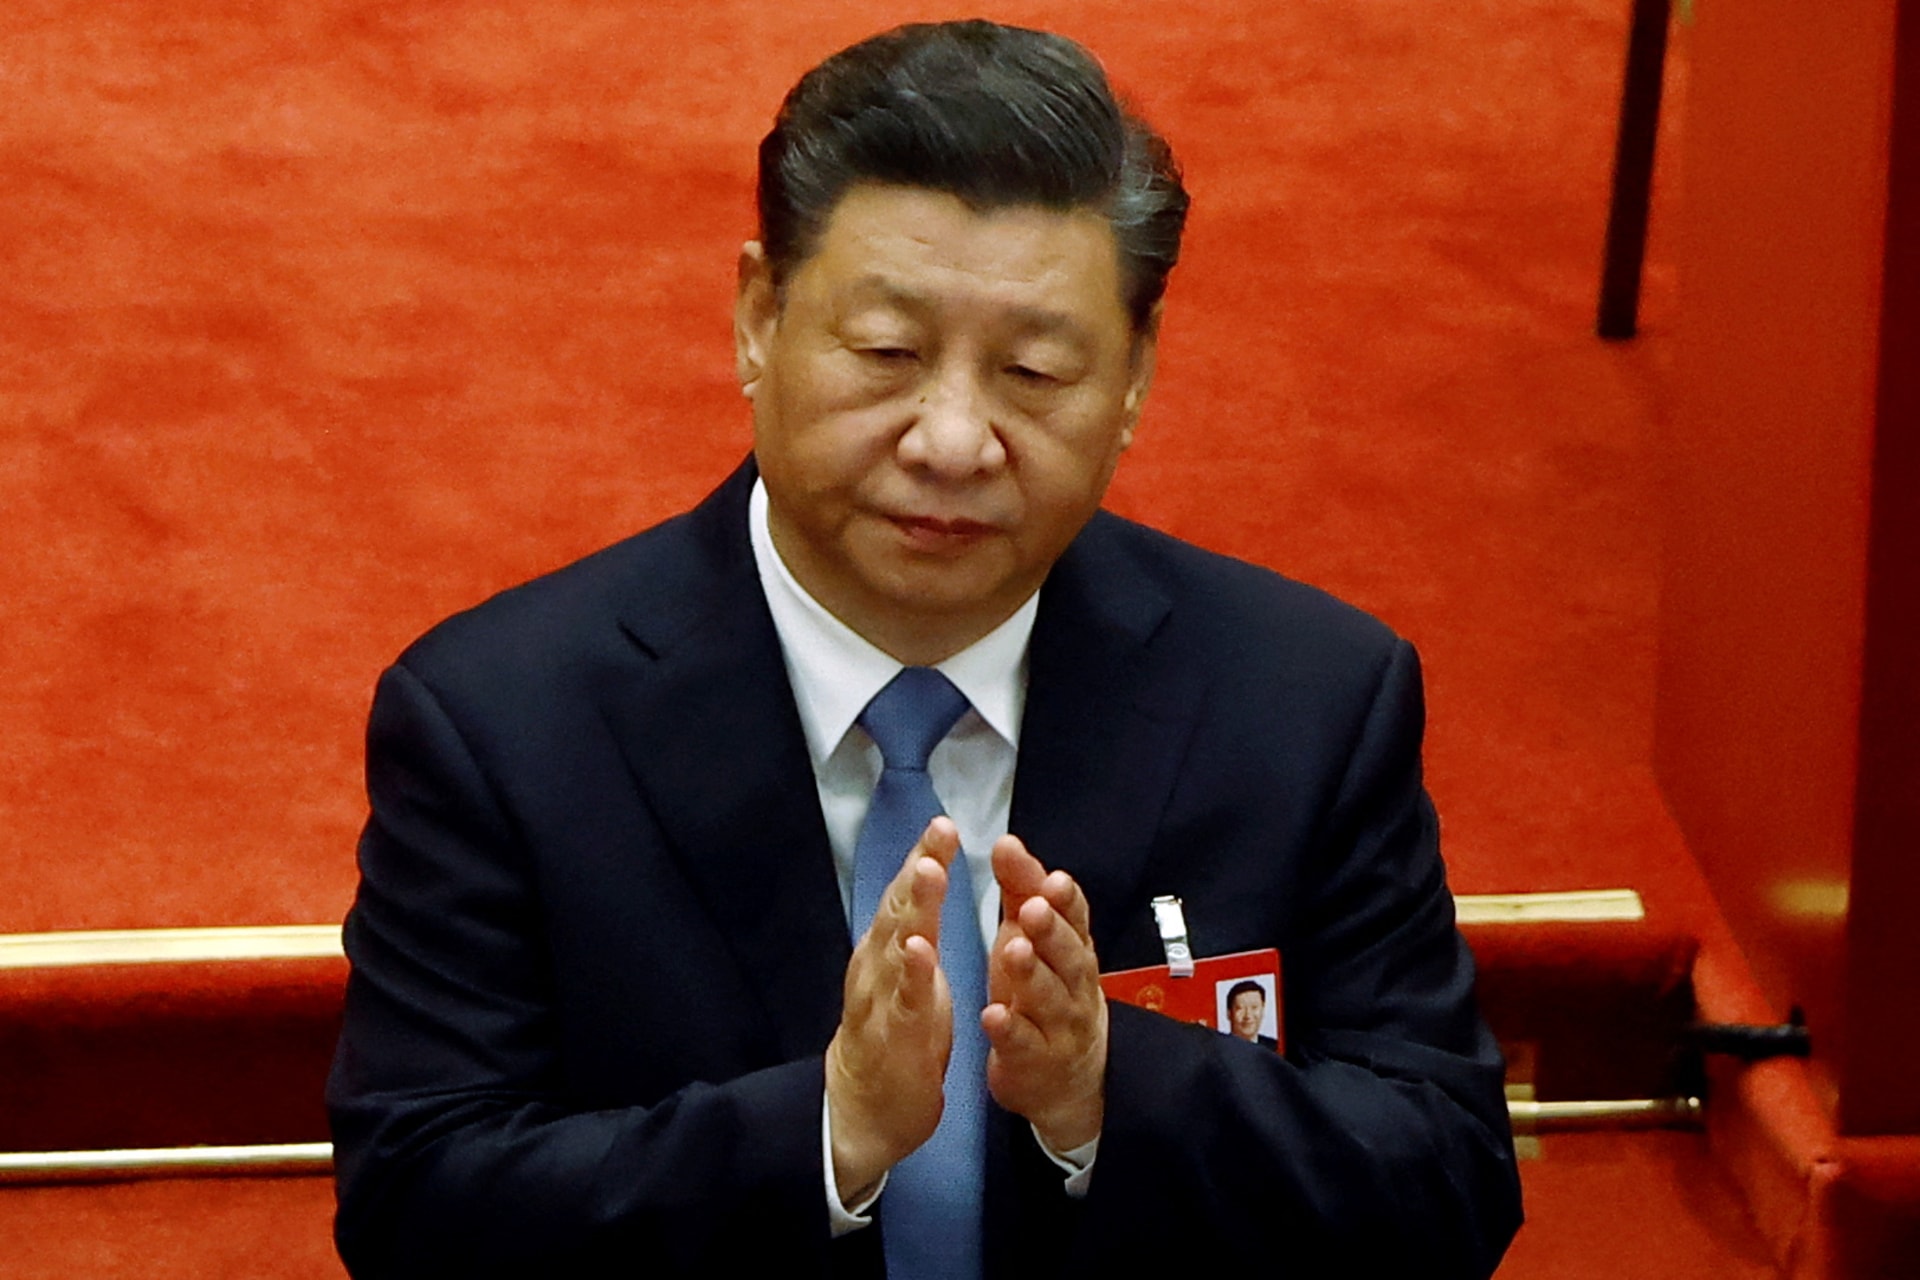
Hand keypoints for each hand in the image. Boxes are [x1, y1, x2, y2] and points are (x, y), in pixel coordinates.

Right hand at [825, 817, 959, 1203]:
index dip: (923, 858)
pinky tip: (920, 947)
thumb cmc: (893, 1036)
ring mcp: (879, 1000)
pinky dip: (911, 972)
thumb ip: (914, 930)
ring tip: (930, 870)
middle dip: (919, 867)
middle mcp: (875, 966)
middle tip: (939, 830)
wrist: (862, 1111)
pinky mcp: (892, 1036)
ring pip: (896, 944)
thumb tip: (924, 879)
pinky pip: (902, 1000)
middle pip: (898, 908)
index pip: (905, 896)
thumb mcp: (908, 976)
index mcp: (885, 951)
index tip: (944, 824)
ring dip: (914, 907)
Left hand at [982, 835, 1106, 1152]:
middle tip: (1036, 908)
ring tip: (1013, 950)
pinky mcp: (1034, 1060)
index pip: (1076, 919)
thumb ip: (1022, 892)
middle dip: (1052, 931)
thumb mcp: (1032, 939)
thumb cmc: (1043, 992)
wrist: (1067, 1079)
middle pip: (1067, 956)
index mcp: (1072, 950)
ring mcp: (1057, 1026)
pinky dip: (1009, 1029)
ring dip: (1032, 974)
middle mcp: (1073, 986)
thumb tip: (1008, 842)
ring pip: (1048, 998)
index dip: (1066, 900)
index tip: (1052, 878)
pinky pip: (1023, 1043)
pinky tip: (992, 1015)